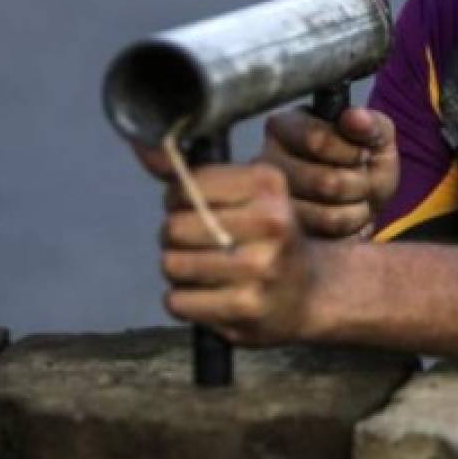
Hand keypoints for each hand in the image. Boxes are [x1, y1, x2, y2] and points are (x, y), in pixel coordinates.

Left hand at [158, 161, 316, 344]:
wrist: (311, 292)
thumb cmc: (269, 237)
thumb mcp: (250, 194)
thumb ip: (197, 176)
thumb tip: (146, 150)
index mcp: (268, 185)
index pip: (189, 185)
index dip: (177, 197)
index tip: (189, 206)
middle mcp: (269, 222)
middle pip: (175, 226)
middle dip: (173, 235)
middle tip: (192, 241)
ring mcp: (259, 267)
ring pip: (172, 264)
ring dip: (177, 268)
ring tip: (199, 268)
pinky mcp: (245, 307)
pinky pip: (177, 301)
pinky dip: (183, 300)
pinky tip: (206, 294)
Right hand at [260, 107, 397, 237]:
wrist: (363, 206)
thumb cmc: (362, 164)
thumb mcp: (376, 138)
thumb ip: (370, 124)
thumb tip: (355, 117)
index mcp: (284, 127)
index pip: (317, 140)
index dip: (351, 152)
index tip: (363, 154)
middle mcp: (266, 162)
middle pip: (324, 181)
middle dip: (359, 184)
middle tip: (364, 181)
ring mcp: (271, 203)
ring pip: (325, 214)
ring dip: (357, 209)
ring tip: (357, 199)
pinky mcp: (282, 233)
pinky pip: (324, 238)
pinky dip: (348, 229)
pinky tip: (345, 217)